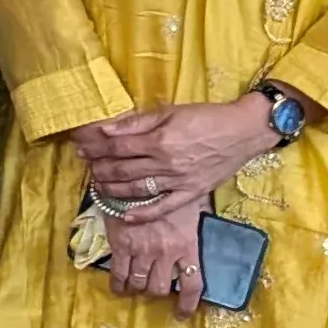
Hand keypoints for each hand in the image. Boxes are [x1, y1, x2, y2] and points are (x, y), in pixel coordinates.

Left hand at [75, 98, 279, 208]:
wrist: (244, 131)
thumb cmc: (206, 117)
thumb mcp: (170, 111)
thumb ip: (137, 122)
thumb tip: (106, 129)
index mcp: (160, 140)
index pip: (118, 147)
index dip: (96, 148)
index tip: (82, 149)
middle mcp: (166, 163)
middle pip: (123, 170)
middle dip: (100, 169)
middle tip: (88, 168)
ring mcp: (179, 181)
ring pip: (137, 189)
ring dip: (113, 190)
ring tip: (99, 186)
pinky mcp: (192, 193)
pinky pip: (164, 207)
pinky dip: (143, 214)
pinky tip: (125, 215)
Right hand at [100, 194, 207, 316]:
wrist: (136, 176)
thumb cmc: (168, 186)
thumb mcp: (192, 201)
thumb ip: (197, 218)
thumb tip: (204, 221)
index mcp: (187, 244)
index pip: (191, 284)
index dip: (187, 304)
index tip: (181, 315)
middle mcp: (165, 253)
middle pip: (159, 289)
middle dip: (156, 293)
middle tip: (153, 289)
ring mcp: (141, 251)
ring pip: (138, 284)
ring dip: (137, 289)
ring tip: (134, 288)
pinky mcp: (120, 246)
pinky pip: (118, 275)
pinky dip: (118, 285)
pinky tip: (118, 288)